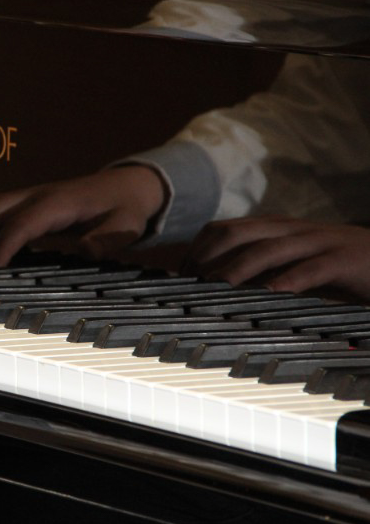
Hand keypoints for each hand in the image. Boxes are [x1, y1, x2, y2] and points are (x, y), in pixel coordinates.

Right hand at [0, 166, 166, 265]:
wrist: (125, 186)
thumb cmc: (123, 210)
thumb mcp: (125, 226)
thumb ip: (106, 239)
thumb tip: (87, 250)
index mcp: (57, 203)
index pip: (21, 223)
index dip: (3, 245)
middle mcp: (33, 195)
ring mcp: (22, 196)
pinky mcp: (17, 201)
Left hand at [182, 216, 369, 301]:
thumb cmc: (338, 267)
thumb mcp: (293, 264)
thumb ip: (261, 270)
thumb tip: (219, 289)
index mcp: (276, 228)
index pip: (223, 230)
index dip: (197, 251)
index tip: (181, 277)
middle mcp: (291, 230)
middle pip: (236, 234)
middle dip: (207, 258)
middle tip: (189, 286)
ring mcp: (317, 241)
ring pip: (267, 250)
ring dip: (235, 270)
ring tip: (215, 289)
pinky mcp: (343, 259)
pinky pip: (309, 268)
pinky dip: (286, 280)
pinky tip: (269, 294)